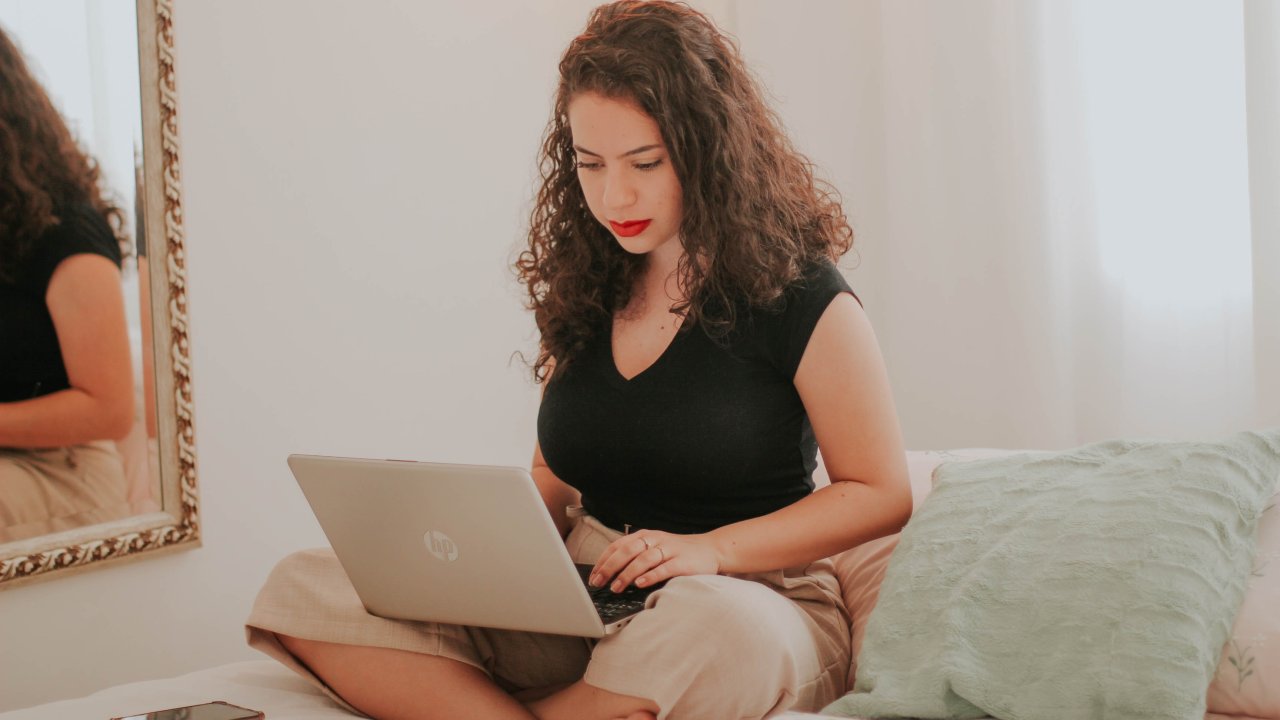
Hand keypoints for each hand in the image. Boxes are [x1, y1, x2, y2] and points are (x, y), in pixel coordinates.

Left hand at [589, 530, 720, 591]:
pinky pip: (664, 568)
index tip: (593, 576)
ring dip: (627, 573)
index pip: (618, 545)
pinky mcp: (682, 561)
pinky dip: (650, 576)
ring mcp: (669, 549)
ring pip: (643, 559)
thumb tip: (608, 573)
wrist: (710, 550)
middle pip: (628, 550)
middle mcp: (655, 539)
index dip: (604, 560)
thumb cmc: (677, 553)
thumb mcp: (654, 548)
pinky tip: (640, 583)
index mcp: (645, 535)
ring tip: (616, 587)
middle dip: (610, 567)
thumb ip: (635, 556)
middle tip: (599, 582)